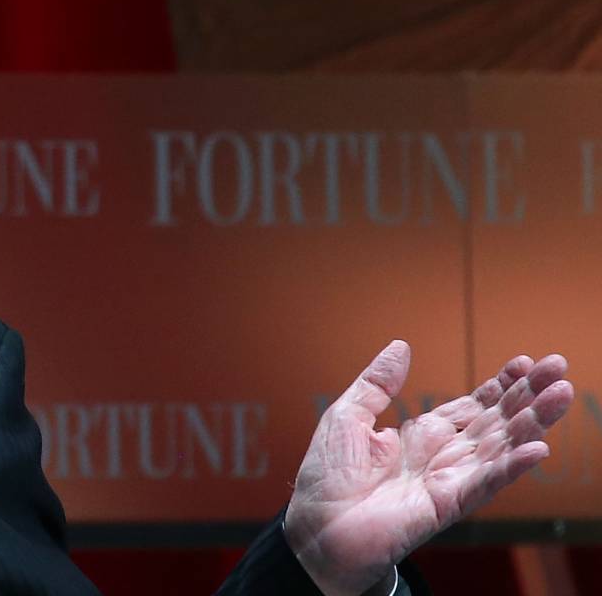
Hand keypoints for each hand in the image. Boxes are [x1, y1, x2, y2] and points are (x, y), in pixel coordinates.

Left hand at [283, 340, 571, 595]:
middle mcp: (443, 455)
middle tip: (558, 365)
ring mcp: (450, 479)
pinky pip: (485, 483)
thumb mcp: (347, 416)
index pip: (473, 405)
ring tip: (560, 395)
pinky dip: (511, 466)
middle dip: (528, 394)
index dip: (500, 385)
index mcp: (422, 434)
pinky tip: (537, 448)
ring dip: (532, 422)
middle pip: (496, 420)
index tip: (524, 361)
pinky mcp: (447, 503)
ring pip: (501, 446)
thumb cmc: (326, 479)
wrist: (316, 529)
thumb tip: (400, 346)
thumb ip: (377, 383)